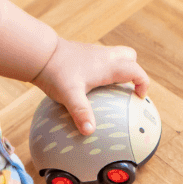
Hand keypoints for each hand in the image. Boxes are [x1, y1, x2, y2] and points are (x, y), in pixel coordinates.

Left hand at [32, 39, 148, 134]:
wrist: (39, 53)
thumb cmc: (56, 72)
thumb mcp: (70, 95)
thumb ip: (81, 112)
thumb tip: (89, 131)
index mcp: (107, 66)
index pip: (136, 71)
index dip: (143, 84)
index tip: (138, 98)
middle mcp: (103, 56)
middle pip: (129, 57)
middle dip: (132, 71)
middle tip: (124, 88)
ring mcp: (91, 52)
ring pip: (114, 55)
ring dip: (116, 68)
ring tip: (107, 87)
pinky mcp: (80, 52)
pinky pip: (98, 58)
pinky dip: (101, 68)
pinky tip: (87, 83)